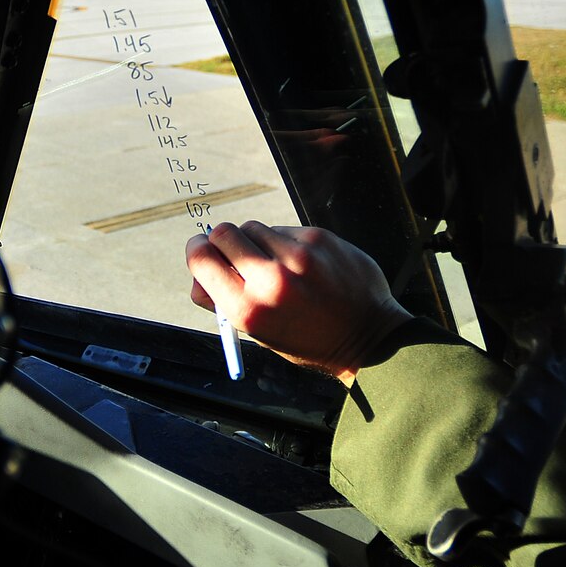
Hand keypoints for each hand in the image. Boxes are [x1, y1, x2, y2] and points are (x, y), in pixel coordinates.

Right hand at [185, 222, 413, 384]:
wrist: (368, 337)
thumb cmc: (308, 339)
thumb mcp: (260, 333)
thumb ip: (223, 303)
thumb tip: (198, 276)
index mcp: (248, 309)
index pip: (201, 258)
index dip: (197, 250)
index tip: (203, 250)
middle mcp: (270, 279)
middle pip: (224, 233)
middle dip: (224, 242)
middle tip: (237, 254)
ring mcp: (297, 255)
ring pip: (255, 227)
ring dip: (258, 241)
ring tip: (278, 265)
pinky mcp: (319, 238)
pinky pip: (285, 230)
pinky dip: (287, 243)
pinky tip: (303, 264)